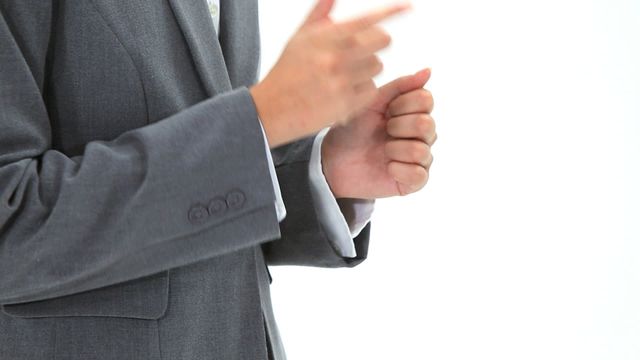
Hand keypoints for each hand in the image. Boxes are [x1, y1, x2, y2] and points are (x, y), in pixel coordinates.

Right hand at [250, 0, 410, 147]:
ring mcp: (341, 80)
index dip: (392, 11)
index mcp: (326, 35)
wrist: (271, 109)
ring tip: (345, 78)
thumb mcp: (299, 38)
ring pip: (377, 67)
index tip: (409, 7)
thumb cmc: (287, 71)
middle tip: (363, 53)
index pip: (368, 18)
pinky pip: (371, 90)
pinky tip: (345, 94)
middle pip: (382, 41)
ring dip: (367, 71)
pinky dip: (362, 93)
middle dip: (377, 45)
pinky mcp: (345, 103)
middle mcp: (335, 55)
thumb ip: (320, 14)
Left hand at [321, 69, 436, 198]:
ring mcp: (421, 157)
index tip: (384, 111)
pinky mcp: (414, 181)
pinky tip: (386, 167)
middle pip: (426, 124)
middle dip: (397, 127)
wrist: (334, 159)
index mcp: (415, 111)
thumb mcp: (372, 103)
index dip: (401, 105)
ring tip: (381, 151)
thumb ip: (400, 86)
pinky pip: (418, 175)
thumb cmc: (353, 129)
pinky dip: (397, 170)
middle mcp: (423, 134)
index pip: (425, 100)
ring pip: (421, 150)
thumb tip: (428, 71)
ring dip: (394, 149)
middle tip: (382, 131)